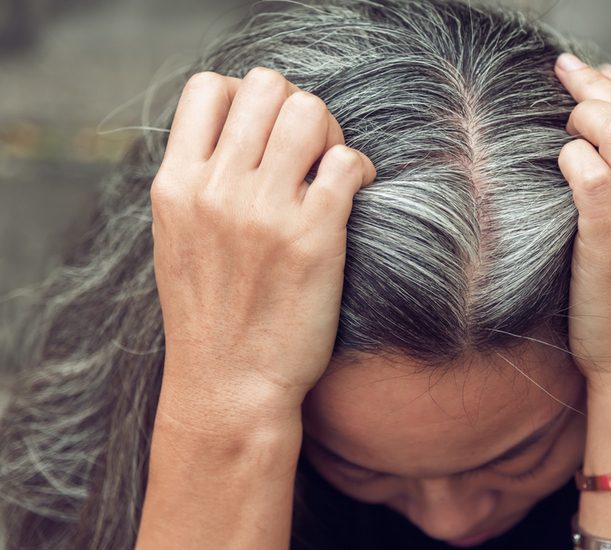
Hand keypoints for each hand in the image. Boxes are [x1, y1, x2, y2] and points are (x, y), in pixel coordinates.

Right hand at [150, 68, 375, 417]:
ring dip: (330, 132)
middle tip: (306, 150)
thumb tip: (242, 134)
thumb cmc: (209, 315)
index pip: (209, 88)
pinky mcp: (314, 236)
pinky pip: (346, 162)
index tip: (263, 135)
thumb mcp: (179, 239)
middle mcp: (216, 189)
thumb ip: (199, 182)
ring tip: (330, 168)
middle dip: (295, 108)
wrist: (229, 386)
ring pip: (310, 112)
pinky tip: (353, 192)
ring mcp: (265, 212)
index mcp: (175, 185)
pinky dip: (358, 168)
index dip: (245, 97)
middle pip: (267, 86)